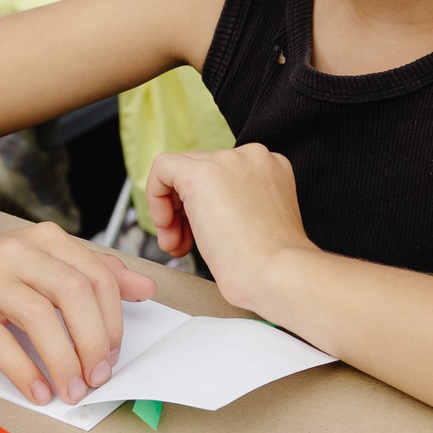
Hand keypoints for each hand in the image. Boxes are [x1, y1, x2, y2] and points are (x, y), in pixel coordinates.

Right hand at [0, 217, 156, 404]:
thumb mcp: (44, 259)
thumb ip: (93, 273)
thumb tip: (145, 289)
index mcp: (47, 241)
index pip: (97, 277)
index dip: (114, 320)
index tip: (114, 355)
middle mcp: (19, 253)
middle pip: (74, 293)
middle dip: (94, 341)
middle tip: (98, 377)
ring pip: (39, 316)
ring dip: (64, 361)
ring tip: (72, 390)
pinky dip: (24, 371)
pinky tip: (38, 391)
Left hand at [145, 144, 313, 317]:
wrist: (277, 275)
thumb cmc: (271, 265)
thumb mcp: (258, 224)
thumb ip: (236, 206)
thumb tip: (204, 210)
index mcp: (271, 167)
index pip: (223, 175)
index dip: (206, 205)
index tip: (203, 234)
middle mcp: (252, 157)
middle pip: (201, 170)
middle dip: (186, 210)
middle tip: (183, 242)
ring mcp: (228, 161)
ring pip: (181, 170)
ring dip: (172, 210)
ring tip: (176, 244)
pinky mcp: (201, 173)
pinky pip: (162, 167)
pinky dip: (155, 196)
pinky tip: (166, 226)